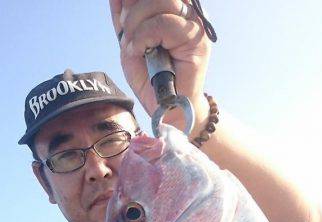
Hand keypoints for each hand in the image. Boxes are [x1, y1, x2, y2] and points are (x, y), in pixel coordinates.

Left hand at [109, 0, 210, 130]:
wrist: (166, 110)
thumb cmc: (151, 80)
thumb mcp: (131, 42)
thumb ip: (125, 18)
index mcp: (174, 10)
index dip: (135, 1)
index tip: (122, 16)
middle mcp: (187, 14)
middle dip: (133, 10)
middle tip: (126, 32)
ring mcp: (195, 26)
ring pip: (161, 3)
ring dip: (137, 23)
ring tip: (134, 45)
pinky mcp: (197, 41)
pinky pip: (165, 24)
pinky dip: (144, 36)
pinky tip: (139, 50)